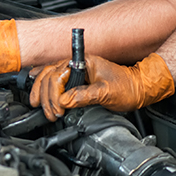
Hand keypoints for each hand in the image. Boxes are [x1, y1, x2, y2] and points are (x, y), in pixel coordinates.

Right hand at [29, 53, 174, 120]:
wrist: (138, 88)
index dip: (53, 95)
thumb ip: (83, 96)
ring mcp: (75, 70)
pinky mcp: (77, 78)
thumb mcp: (106, 93)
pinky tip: (36, 85)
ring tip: (40, 106)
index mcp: (82, 62)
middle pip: (49, 76)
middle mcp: (76, 64)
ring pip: (49, 77)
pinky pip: (55, 79)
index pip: (57, 76)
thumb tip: (64, 102)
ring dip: (42, 92)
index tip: (57, 110)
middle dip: (45, 96)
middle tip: (49, 113)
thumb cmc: (127, 87)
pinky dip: (45, 85)